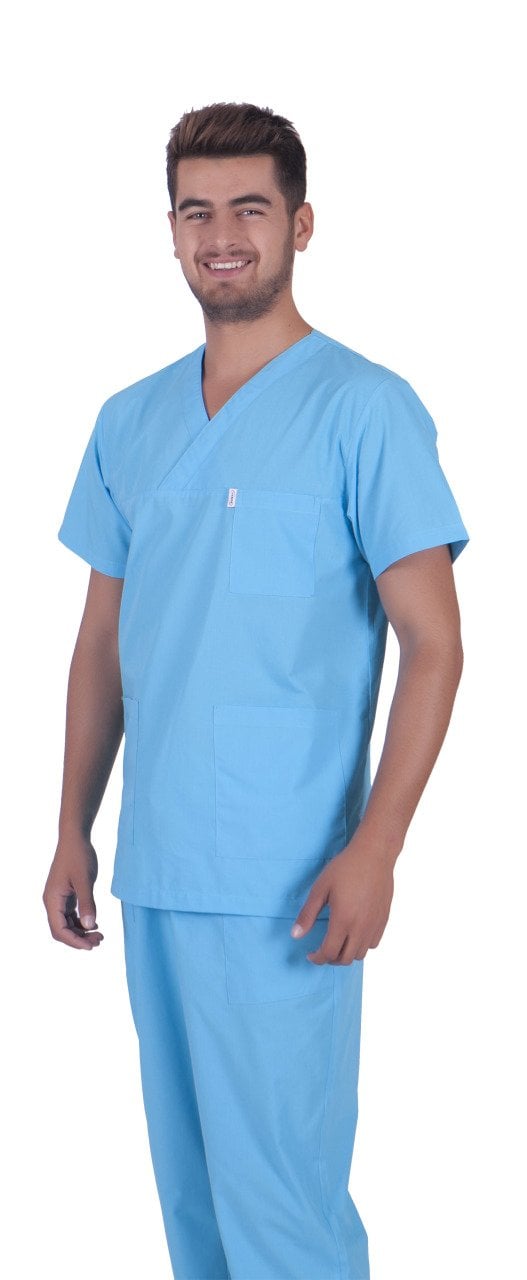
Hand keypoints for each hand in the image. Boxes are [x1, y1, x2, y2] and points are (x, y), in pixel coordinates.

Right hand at [42, 836, 103, 950]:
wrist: (75, 838)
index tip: (90, 945)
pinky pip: (70, 916)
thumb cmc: (78, 855)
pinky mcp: (66, 895)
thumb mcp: (85, 880)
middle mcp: (52, 902)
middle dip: (78, 939)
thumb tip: (90, 926)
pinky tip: (94, 925)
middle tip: (99, 941)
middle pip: (61, 930)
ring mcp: (58, 899)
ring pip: (66, 924)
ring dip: (81, 932)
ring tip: (99, 935)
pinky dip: (81, 923)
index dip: (74, 941)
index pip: (59, 929)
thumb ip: (87, 903)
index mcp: (52, 899)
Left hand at [290, 833, 395, 964]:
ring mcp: (374, 925)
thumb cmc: (345, 868)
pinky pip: (373, 943)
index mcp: (343, 920)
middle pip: (345, 959)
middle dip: (330, 959)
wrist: (374, 855)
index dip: (317, 958)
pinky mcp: (384, 920)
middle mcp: (361, 927)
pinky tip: (354, 933)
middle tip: (322, 950)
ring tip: (338, 943)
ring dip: (346, 954)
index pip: (329, 953)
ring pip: (361, 954)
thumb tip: (295, 935)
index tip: (310, 954)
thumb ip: (308, 914)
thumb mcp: (320, 888)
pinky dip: (361, 945)